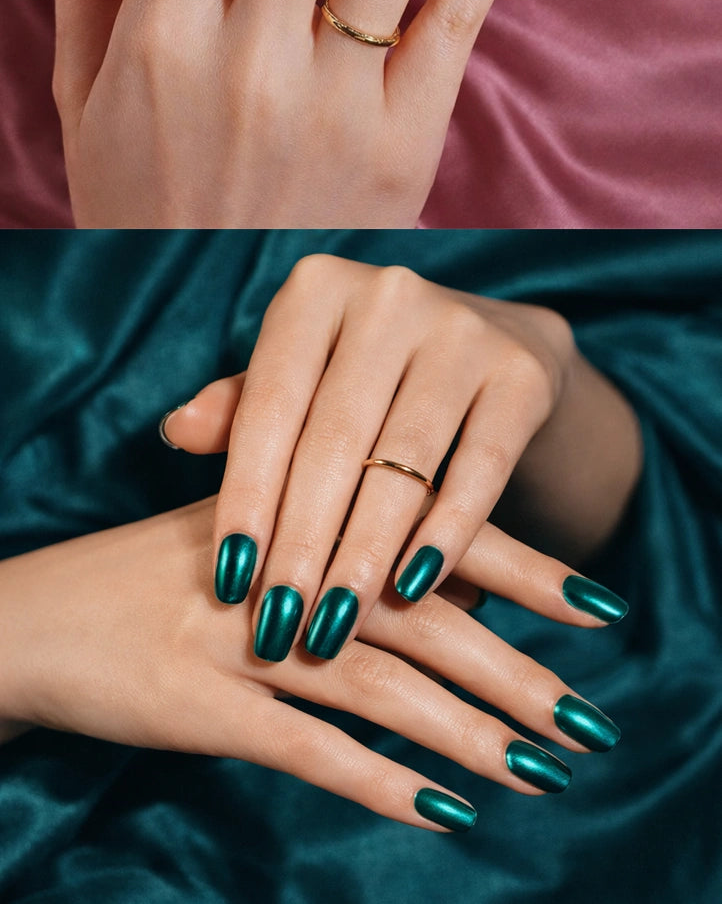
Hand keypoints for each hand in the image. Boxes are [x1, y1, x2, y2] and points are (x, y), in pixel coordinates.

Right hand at [0, 496, 623, 822]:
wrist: (36, 615)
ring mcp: (245, 636)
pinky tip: (442, 812)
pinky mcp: (204, 705)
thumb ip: (335, 537)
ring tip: (542, 772)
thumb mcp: (246, 532)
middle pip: (424, 616)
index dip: (520, 571)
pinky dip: (380, 782)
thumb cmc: (152, 577)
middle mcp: (286, 564)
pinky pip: (307, 749)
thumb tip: (442, 570)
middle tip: (590, 720)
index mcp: (303, 510)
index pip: (432, 532)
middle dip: (515, 672)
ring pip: (381, 685)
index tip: (598, 606)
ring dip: (469, 735)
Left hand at [160, 255, 631, 660]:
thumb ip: (242, 407)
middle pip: (334, 439)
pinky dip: (446, 534)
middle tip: (278, 627)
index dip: (247, 496)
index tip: (228, 582)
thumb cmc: (367, 376)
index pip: (269, 406)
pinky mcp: (523, 371)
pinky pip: (478, 468)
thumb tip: (177, 429)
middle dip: (302, 543)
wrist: (497, 346)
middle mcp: (389, 294)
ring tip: (334, 627)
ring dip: (364, 554)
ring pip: (403, 462)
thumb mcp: (302, 379)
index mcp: (317, 288)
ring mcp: (462, 328)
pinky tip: (415, 589)